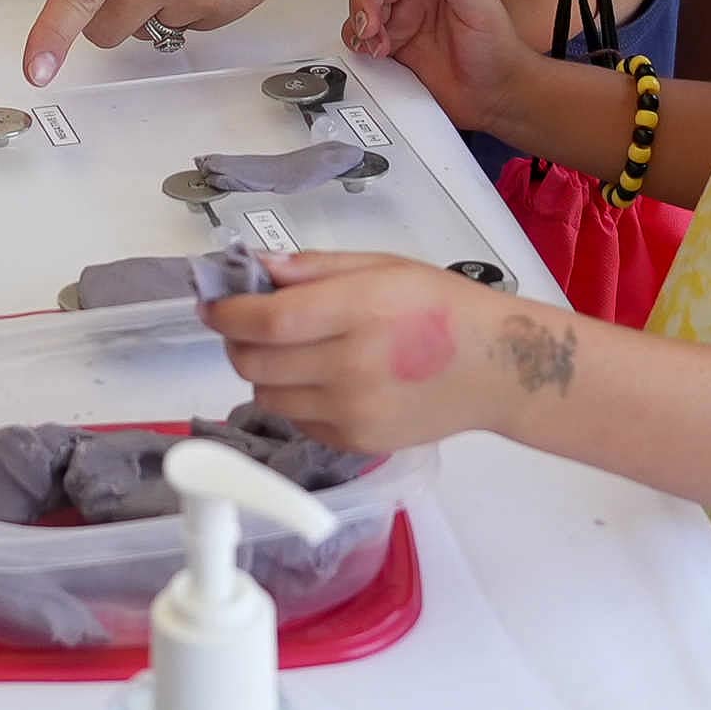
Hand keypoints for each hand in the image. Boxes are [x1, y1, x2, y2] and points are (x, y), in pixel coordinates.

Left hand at [206, 249, 583, 455]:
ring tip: (295, 353)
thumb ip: (315, 268)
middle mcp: (351, 367)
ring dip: (265, 373)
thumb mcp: (383, 266)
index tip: (212, 304)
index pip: (267, 320)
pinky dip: (295, 399)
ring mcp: (352, 413)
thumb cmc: (441, 305)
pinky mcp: (356, 444)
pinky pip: (297, 421)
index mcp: (360, 310)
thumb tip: (255, 266)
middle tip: (250, 324)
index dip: (228, 312)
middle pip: (254, 364)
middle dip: (239, 342)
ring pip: (267, 397)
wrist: (498, 369)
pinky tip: (325, 380)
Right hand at [341, 0, 537, 140]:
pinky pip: (363, 33)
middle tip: (371, 22)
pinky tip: (374, 50)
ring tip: (374, 39)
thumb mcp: (482, 8)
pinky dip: (359, 40)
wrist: (494, 95)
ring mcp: (406, 16)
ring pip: (364, 3)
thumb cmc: (497, 50)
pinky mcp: (395, 42)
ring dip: (359, 20)